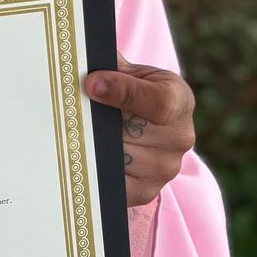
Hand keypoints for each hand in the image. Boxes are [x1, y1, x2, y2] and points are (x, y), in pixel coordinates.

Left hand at [83, 53, 195, 206]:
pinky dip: (93, 168)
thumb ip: (110, 66)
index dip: (122, 92)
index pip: (160, 102)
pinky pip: (111, 182)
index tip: (91, 85)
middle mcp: (180, 137)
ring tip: (81, 131)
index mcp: (179, 99)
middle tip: (75, 111)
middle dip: (98, 121)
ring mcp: (166, 168)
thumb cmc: (130, 89)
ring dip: (92, 144)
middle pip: (131, 132)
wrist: (139, 121)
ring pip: (117, 157)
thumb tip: (84, 69)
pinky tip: (84, 153)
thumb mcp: (127, 70)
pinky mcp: (145, 191)